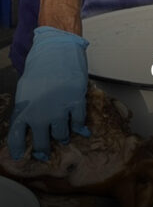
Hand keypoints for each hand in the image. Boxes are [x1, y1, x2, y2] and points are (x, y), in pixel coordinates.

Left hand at [7, 27, 89, 160]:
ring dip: (63, 137)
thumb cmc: (40, 67)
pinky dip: (80, 127)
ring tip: (64, 137)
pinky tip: (81, 129)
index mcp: (23, 110)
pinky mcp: (75, 103)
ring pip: (61, 135)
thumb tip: (31, 122)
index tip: (20, 155)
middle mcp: (39, 115)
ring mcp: (58, 110)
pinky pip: (78, 122)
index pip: (16, 138)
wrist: (57, 51)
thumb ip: (27, 107)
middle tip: (45, 153)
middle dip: (43, 150)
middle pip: (41, 143)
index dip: (18, 150)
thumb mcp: (25, 89)